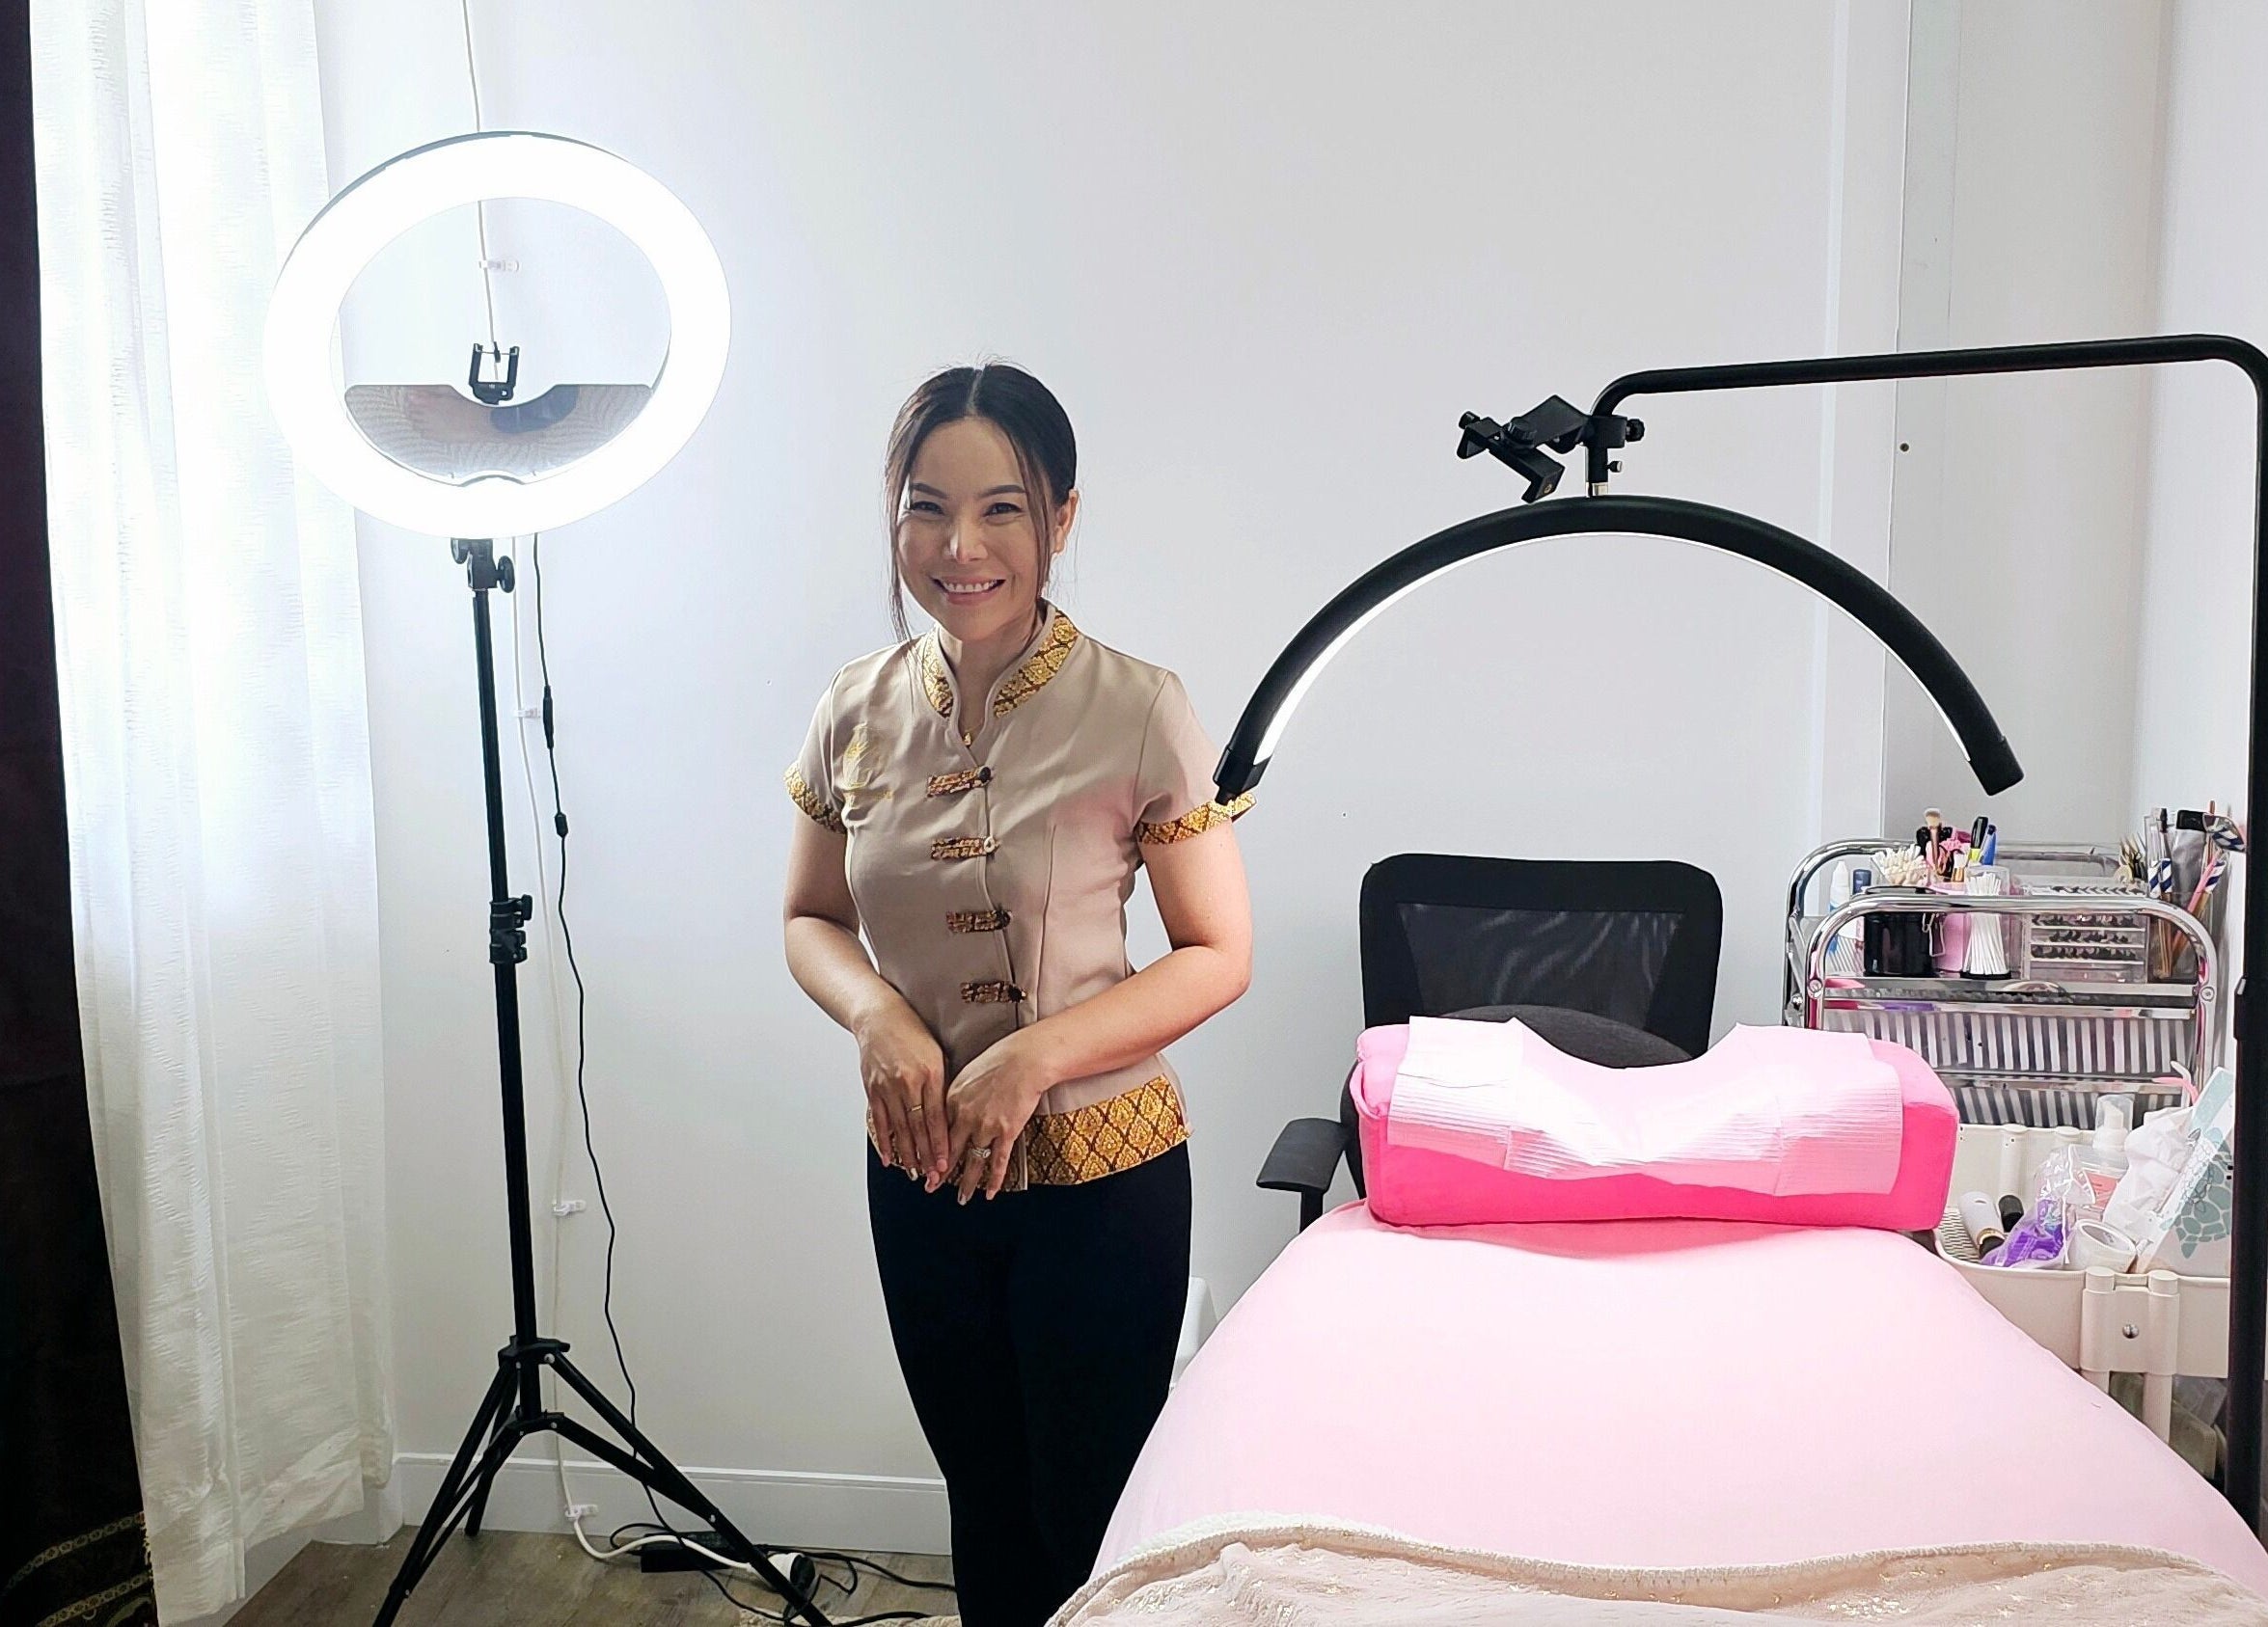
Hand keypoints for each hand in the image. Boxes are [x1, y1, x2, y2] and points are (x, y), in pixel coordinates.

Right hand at [854, 1001, 949, 1186]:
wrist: (879, 1017)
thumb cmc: (912, 1033)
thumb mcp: (936, 1054)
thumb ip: (942, 1084)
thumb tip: (952, 1114)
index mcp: (929, 1074)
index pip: (937, 1118)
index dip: (940, 1144)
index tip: (945, 1163)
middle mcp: (908, 1082)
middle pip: (918, 1128)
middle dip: (926, 1155)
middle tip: (933, 1177)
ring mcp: (887, 1087)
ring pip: (899, 1129)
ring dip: (908, 1154)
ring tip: (915, 1173)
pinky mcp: (872, 1089)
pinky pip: (879, 1121)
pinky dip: (885, 1141)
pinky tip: (891, 1158)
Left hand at [945, 1030, 1056, 1201]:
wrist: (1026, 1058)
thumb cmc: (1000, 1059)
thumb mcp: (967, 1072)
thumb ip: (957, 1094)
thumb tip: (952, 1108)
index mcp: (952, 1099)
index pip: (937, 1133)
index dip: (930, 1152)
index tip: (925, 1164)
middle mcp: (965, 1116)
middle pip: (948, 1152)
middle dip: (939, 1174)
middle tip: (931, 1187)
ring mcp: (985, 1126)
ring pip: (972, 1162)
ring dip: (966, 1184)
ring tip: (962, 1199)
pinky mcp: (1007, 1131)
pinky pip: (998, 1162)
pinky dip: (994, 1180)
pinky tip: (991, 1193)